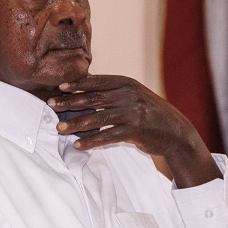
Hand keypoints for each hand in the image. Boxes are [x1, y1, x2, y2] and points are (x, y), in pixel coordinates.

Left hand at [48, 75, 221, 187]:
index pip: (97, 82)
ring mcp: (133, 113)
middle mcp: (130, 95)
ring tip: (59, 129)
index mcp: (127, 83)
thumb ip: (114, 91)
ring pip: (98, 118)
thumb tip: (84, 86)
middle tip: (51, 106)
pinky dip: (92, 141)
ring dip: (76, 124)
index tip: (59, 88)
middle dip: (70, 103)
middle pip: (93, 98)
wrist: (176, 133)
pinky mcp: (136, 131)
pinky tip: (79, 145)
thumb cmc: (150, 114)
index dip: (77, 84)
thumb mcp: (135, 96)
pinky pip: (109, 136)